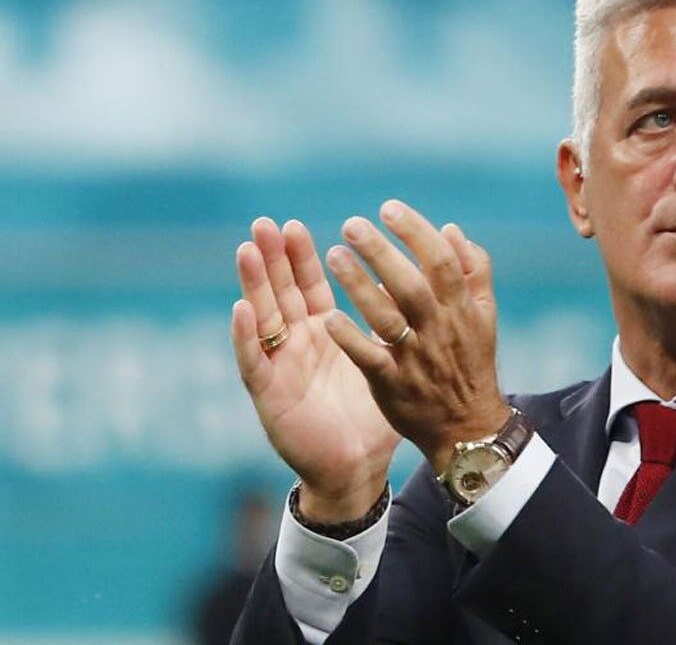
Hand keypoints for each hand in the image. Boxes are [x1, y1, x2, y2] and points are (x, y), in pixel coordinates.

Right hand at [231, 218, 399, 521]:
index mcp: (324, 334)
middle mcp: (298, 345)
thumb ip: (393, 322)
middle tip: (264, 223)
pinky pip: (254, 361)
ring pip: (262, 318)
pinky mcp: (270, 395)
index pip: (310, 286)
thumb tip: (416, 282)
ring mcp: (280, 367)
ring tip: (248, 251)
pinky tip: (242, 309)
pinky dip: (246, 335)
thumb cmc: (371, 415)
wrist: (356, 468)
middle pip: (281, 293)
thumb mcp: (386, 359)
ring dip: (254, 284)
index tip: (296, 225)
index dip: (302, 258)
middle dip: (272, 259)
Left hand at [323, 200, 509, 473]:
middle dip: (381, 251)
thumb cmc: (471, 363)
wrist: (467, 427)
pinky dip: (351, 337)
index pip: (442, 261)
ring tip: (334, 256)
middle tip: (352, 224)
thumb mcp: (484, 315)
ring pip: (387, 317)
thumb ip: (474, 270)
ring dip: (359, 286)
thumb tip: (451, 229)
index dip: (415, 232)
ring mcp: (416, 358)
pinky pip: (370, 358)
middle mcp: (440, 330)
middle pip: (411, 284)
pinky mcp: (393, 385)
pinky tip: (328, 316)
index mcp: (462, 309)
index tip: (388, 208)